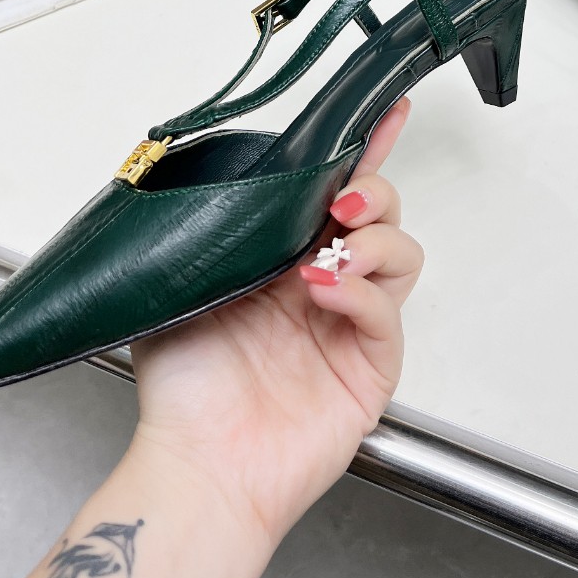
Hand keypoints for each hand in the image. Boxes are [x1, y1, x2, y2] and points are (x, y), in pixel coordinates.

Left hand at [129, 98, 420, 546]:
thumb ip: (206, 234)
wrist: (198, 466)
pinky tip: (324, 292)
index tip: (385, 112)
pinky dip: (361, 295)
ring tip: (335, 251)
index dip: (365, 150)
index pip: (335, 192)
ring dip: (374, 238)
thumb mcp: (178, 287)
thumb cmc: (184, 391)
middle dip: (372, 189)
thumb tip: (213, 181)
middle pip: (380, 212)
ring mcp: (350, 324)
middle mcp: (322, 284)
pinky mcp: (369, 366)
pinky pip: (386, 314)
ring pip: (400, 253)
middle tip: (341, 199)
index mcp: (283, 258)